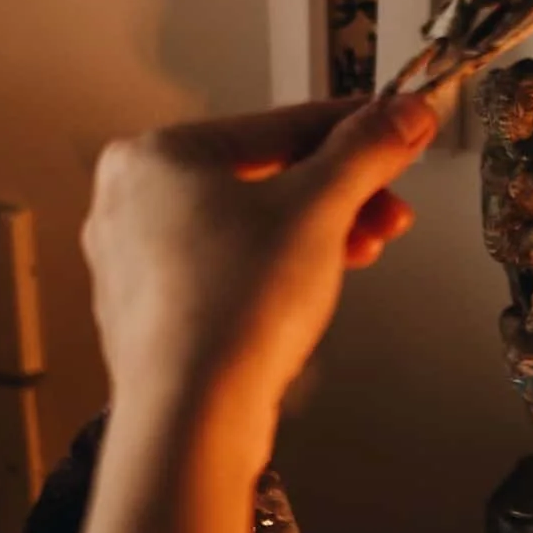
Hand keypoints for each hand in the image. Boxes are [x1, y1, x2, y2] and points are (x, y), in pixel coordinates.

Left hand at [82, 91, 440, 466]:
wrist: (194, 417)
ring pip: (247, 224)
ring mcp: (137, 260)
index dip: (355, 128)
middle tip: (387, 208)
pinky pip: (227, 268)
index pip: (277, 124)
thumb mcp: (319, 209)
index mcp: (156, 155)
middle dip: (340, 194)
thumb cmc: (232, 311)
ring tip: (363, 250)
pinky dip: (275, 269)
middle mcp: (132, 201)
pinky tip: (313, 285)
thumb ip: (365, 151)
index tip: (400, 130)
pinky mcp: (154, 311)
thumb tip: (400, 115)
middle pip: (264, 176)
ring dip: (316, 231)